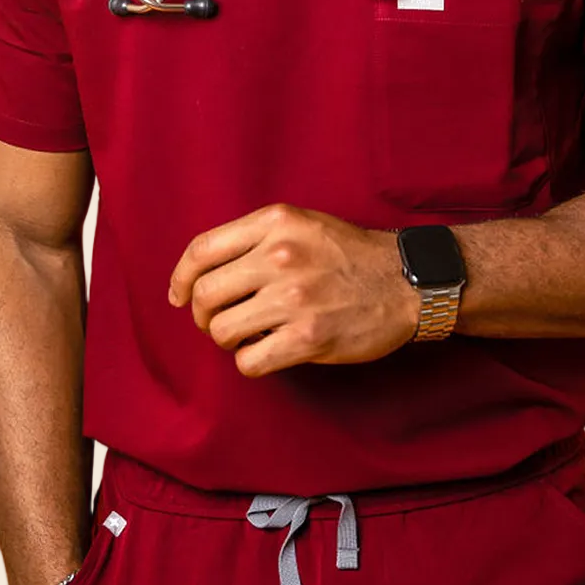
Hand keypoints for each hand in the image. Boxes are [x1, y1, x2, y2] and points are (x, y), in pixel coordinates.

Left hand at [167, 204, 419, 377]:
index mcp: (275, 222)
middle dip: (204, 315)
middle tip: (221, 321)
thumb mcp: (301, 224)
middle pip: (205, 295)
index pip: (201, 250)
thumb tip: (200, 275)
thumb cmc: (349, 254)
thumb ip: (254, 239)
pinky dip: (251, 362)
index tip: (178, 296)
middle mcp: (280, 256)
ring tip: (250, 336)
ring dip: (229, 340)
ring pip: (221, 331)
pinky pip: (249, 361)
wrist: (406, 281)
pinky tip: (268, 352)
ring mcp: (294, 298)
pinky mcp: (308, 337)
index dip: (180, 279)